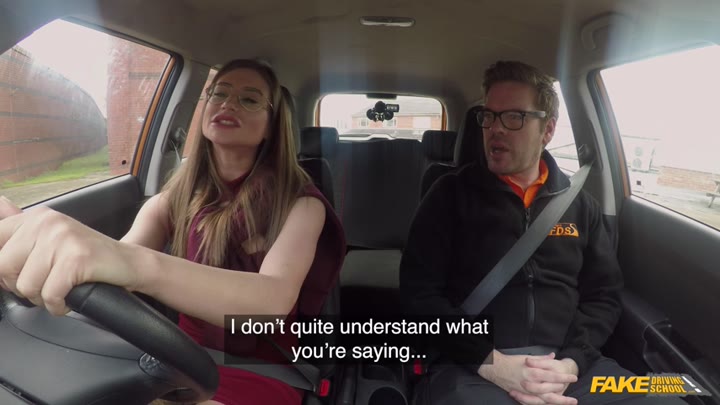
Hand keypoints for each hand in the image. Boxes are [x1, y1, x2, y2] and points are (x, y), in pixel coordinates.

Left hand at [0, 198, 140, 314]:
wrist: (130, 263)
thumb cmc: (89, 258)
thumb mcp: (50, 241)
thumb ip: (18, 233)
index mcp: (36, 217)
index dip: (5, 268)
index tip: (22, 274)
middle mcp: (46, 221)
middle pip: (4, 268)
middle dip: (23, 286)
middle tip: (49, 282)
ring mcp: (62, 238)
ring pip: (26, 286)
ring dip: (44, 298)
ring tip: (64, 287)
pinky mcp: (77, 258)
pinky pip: (50, 295)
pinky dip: (60, 305)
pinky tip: (72, 296)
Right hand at [479, 350, 577, 404]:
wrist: (496, 368)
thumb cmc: (512, 362)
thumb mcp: (528, 358)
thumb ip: (542, 359)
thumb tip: (552, 356)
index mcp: (534, 372)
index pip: (553, 376)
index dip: (565, 377)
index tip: (573, 378)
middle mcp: (531, 383)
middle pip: (551, 391)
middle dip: (563, 392)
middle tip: (573, 395)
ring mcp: (527, 392)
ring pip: (545, 400)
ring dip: (557, 402)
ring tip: (567, 402)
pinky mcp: (522, 396)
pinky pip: (535, 403)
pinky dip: (543, 404)